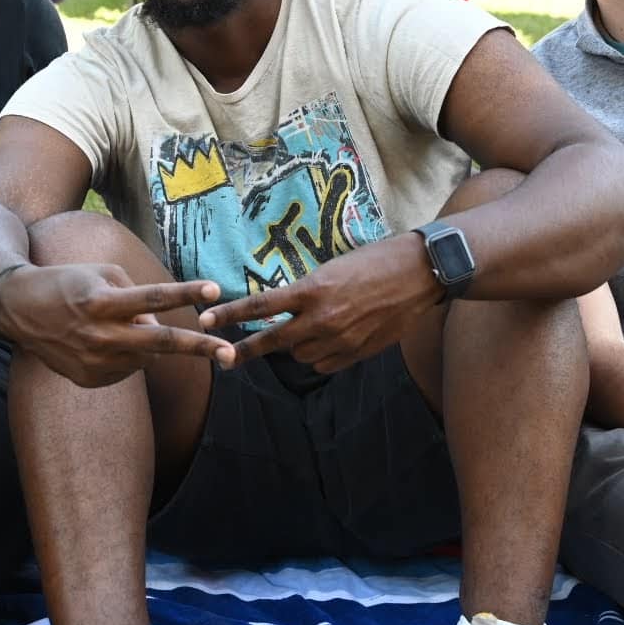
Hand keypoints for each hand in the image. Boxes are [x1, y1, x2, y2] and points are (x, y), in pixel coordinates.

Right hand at [0, 263, 232, 387]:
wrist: (19, 310)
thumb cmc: (67, 283)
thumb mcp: (102, 273)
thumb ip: (138, 296)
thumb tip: (160, 326)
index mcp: (102, 302)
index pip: (154, 297)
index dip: (186, 293)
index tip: (214, 290)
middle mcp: (99, 334)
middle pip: (161, 342)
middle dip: (200, 347)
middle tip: (231, 354)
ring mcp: (94, 361)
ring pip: (146, 356)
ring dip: (148, 343)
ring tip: (118, 326)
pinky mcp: (89, 379)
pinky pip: (127, 369)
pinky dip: (127, 355)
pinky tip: (101, 342)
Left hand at [198, 236, 440, 373]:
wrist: (419, 274)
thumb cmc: (375, 260)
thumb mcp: (333, 268)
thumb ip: (307, 292)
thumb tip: (286, 308)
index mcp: (312, 289)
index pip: (260, 306)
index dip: (229, 315)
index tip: (205, 320)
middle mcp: (322, 318)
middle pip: (272, 341)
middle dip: (246, 349)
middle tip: (224, 356)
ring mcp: (340, 339)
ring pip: (299, 355)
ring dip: (294, 346)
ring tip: (306, 329)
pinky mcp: (357, 353)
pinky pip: (324, 364)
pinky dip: (319, 356)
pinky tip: (328, 341)